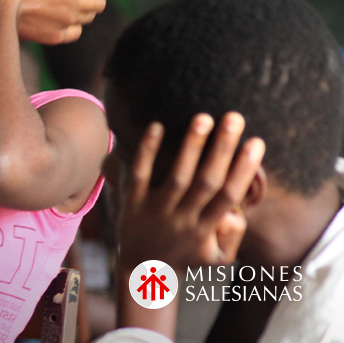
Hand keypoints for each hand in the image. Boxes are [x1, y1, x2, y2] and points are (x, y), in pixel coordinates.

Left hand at [115, 113, 264, 269]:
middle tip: (234, 117)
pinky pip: (140, 175)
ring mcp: (156, 211)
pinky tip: (156, 125)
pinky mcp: (132, 203)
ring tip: (203, 118)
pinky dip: (148, 151)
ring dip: (191, 147)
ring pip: (177, 177)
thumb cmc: (185, 255)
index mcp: (205, 229)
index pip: (229, 196)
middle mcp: (182, 219)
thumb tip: (237, 210)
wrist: (141, 271)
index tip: (256, 142)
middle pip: (207, 182)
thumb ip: (233, 235)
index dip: (244, 169)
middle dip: (222, 149)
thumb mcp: (216, 257)